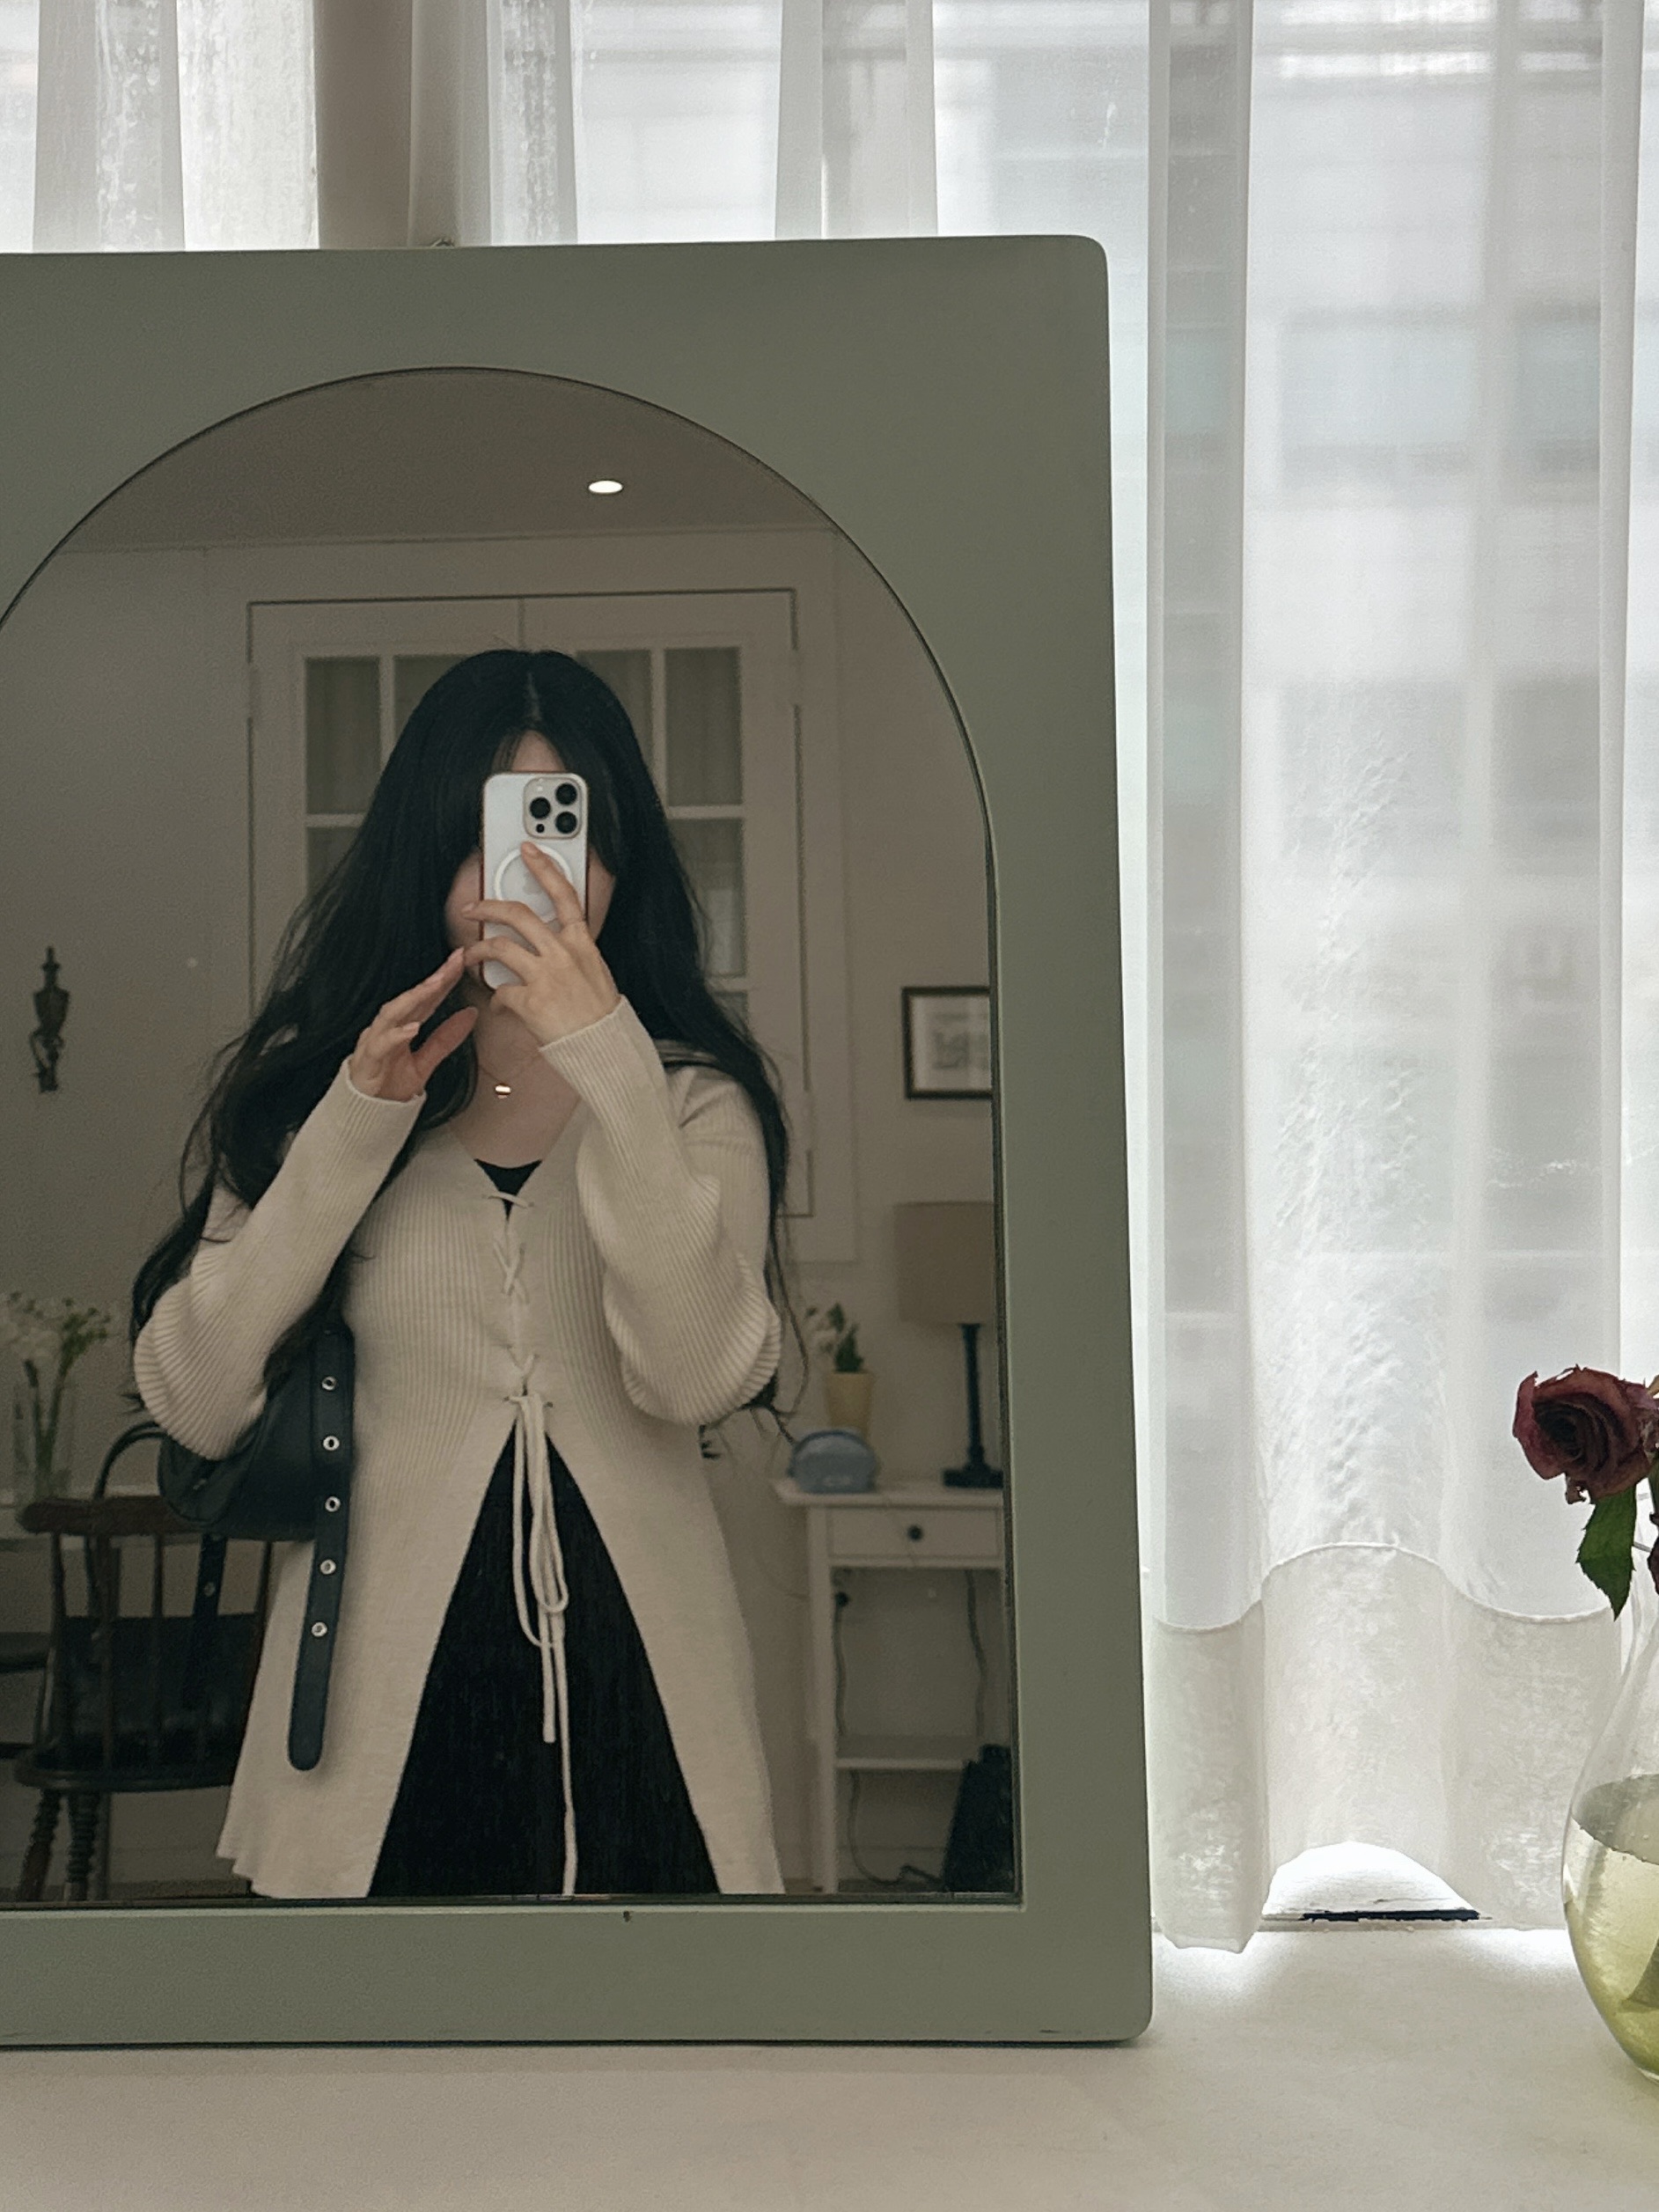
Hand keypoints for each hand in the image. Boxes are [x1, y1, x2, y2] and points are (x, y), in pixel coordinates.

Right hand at [347, 950, 479, 1100]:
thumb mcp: (425, 1063)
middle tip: (453, 964)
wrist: (365, 1116)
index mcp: (401, 1027)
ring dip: (413, 998)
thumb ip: (445, 1040)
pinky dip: (396, 1035)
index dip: (443, 979)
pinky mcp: (367, 1062)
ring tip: (435, 985)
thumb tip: (470, 1016)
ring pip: (391, 1014)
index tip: (461, 961)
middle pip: (409, 999)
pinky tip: (412, 1028)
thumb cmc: (389, 1087)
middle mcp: (386, 1029)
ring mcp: (374, 1043)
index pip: (425, 999)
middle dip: (432, 980)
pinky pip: (380, 1045)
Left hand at [460, 842, 620, 1046]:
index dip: (545, 868)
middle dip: (488, 906)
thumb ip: (572, 954)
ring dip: (477, 951)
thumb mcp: (595, 972)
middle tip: (473, 909)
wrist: (604, 1047)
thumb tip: (552, 948)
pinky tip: (500, 1006)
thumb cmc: (601, 1016)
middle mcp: (562, 953)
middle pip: (518, 914)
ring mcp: (545, 975)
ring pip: (499, 947)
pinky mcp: (530, 1000)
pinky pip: (501, 992)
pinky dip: (496, 999)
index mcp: (581, 943)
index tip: (529, 851)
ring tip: (470, 957)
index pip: (564, 894)